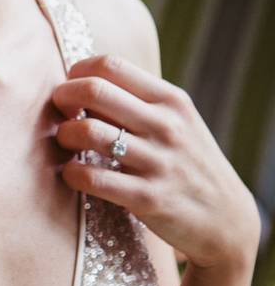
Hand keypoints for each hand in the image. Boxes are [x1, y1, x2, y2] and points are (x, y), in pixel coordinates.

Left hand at [53, 55, 260, 272]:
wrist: (226, 220)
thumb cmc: (185, 162)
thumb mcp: (175, 122)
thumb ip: (135, 102)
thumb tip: (79, 84)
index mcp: (170, 100)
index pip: (110, 65)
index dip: (77, 73)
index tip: (70, 88)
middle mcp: (166, 125)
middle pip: (94, 90)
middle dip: (62, 98)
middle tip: (59, 112)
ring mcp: (158, 162)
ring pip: (88, 132)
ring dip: (64, 136)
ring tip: (66, 143)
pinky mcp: (147, 198)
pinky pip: (91, 178)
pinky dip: (71, 173)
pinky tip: (72, 173)